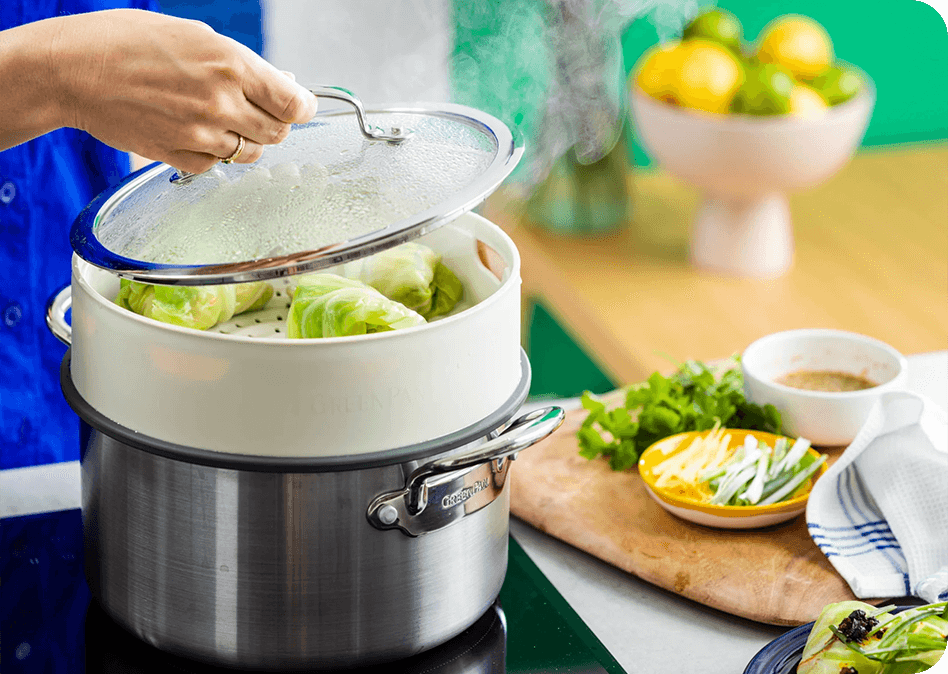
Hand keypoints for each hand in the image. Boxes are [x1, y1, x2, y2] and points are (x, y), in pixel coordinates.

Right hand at [50, 10, 317, 172]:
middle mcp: (221, 104)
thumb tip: (282, 84)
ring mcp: (202, 136)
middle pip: (279, 132)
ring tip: (222, 118)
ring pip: (252, 153)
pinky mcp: (182, 158)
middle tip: (259, 109)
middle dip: (275, 122)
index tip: (301, 106)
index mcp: (231, 65)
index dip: (303, 106)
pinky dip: (215, 152)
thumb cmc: (127, 43)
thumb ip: (243, 64)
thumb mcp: (195, 36)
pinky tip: (194, 130)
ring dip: (247, 139)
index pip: (295, 103)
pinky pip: (218, 165)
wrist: (73, 72)